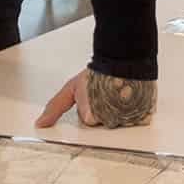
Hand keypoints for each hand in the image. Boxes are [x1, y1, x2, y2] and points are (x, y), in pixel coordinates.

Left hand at [37, 69, 156, 128]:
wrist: (124, 60)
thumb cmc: (98, 73)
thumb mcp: (71, 88)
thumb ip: (55, 107)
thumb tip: (41, 124)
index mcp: (91, 117)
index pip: (88, 121)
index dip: (88, 107)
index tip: (92, 96)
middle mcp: (109, 121)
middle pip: (103, 123)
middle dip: (103, 110)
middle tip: (104, 94)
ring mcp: (127, 120)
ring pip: (120, 123)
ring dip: (120, 111)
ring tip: (117, 94)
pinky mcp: (143, 117)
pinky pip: (137, 121)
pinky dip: (135, 112)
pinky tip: (130, 99)